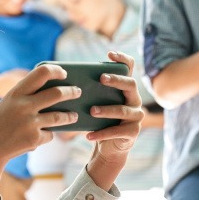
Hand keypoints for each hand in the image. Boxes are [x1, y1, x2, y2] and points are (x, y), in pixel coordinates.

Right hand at [0, 63, 79, 167]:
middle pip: (57, 94)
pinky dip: (46, 136)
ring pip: (59, 117)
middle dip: (71, 92)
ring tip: (74, 116)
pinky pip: (49, 135)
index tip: (64, 73)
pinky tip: (37, 138)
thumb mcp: (7, 105)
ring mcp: (30, 123)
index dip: (56, 71)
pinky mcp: (34, 139)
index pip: (41, 73)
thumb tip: (56, 95)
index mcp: (16, 93)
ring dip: (70, 116)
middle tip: (78, 92)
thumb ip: (26, 99)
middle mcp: (24, 106)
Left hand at [83, 52, 143, 189]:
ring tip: (92, 110)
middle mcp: (134, 99)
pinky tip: (88, 135)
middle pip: (131, 84)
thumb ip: (88, 91)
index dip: (123, 59)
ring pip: (123, 110)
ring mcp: (136, 116)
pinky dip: (102, 133)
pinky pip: (117, 132)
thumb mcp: (94, 103)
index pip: (130, 68)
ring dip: (107, 110)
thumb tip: (62, 81)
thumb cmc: (99, 120)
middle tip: (101, 78)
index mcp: (125, 89)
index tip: (110, 53)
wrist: (108, 146)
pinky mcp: (132, 132)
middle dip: (116, 80)